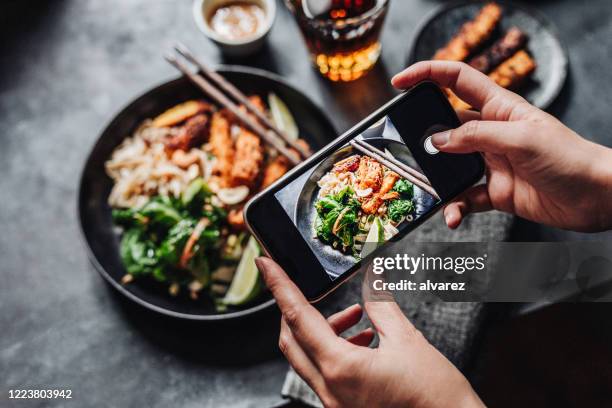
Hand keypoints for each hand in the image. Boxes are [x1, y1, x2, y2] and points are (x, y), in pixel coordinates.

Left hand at [255, 256, 483, 407]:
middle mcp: (329, 390)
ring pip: (307, 358)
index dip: (279, 285)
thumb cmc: (436, 396)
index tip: (265, 262)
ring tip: (354, 316)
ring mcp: (335, 405)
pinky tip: (363, 341)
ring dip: (322, 331)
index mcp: (340, 368)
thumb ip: (381, 305)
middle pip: (291, 340)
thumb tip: (372, 274)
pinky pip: (324, 375)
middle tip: (308, 288)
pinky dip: (334, 351)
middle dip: (295, 309)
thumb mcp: (408, 341)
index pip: (296, 316)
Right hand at [392, 61, 611, 231]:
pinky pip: (464, 198)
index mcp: (499, 108)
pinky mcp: (494, 191)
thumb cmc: (569, 158)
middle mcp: (491, 133)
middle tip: (406, 149)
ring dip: (437, 179)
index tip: (400, 83)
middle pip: (446, 127)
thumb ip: (475, 137)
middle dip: (424, 137)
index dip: (427, 74)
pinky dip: (454, 207)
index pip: (457, 80)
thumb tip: (438, 141)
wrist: (596, 197)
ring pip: (451, 166)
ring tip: (428, 188)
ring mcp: (491, 163)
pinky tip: (453, 215)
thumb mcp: (520, 139)